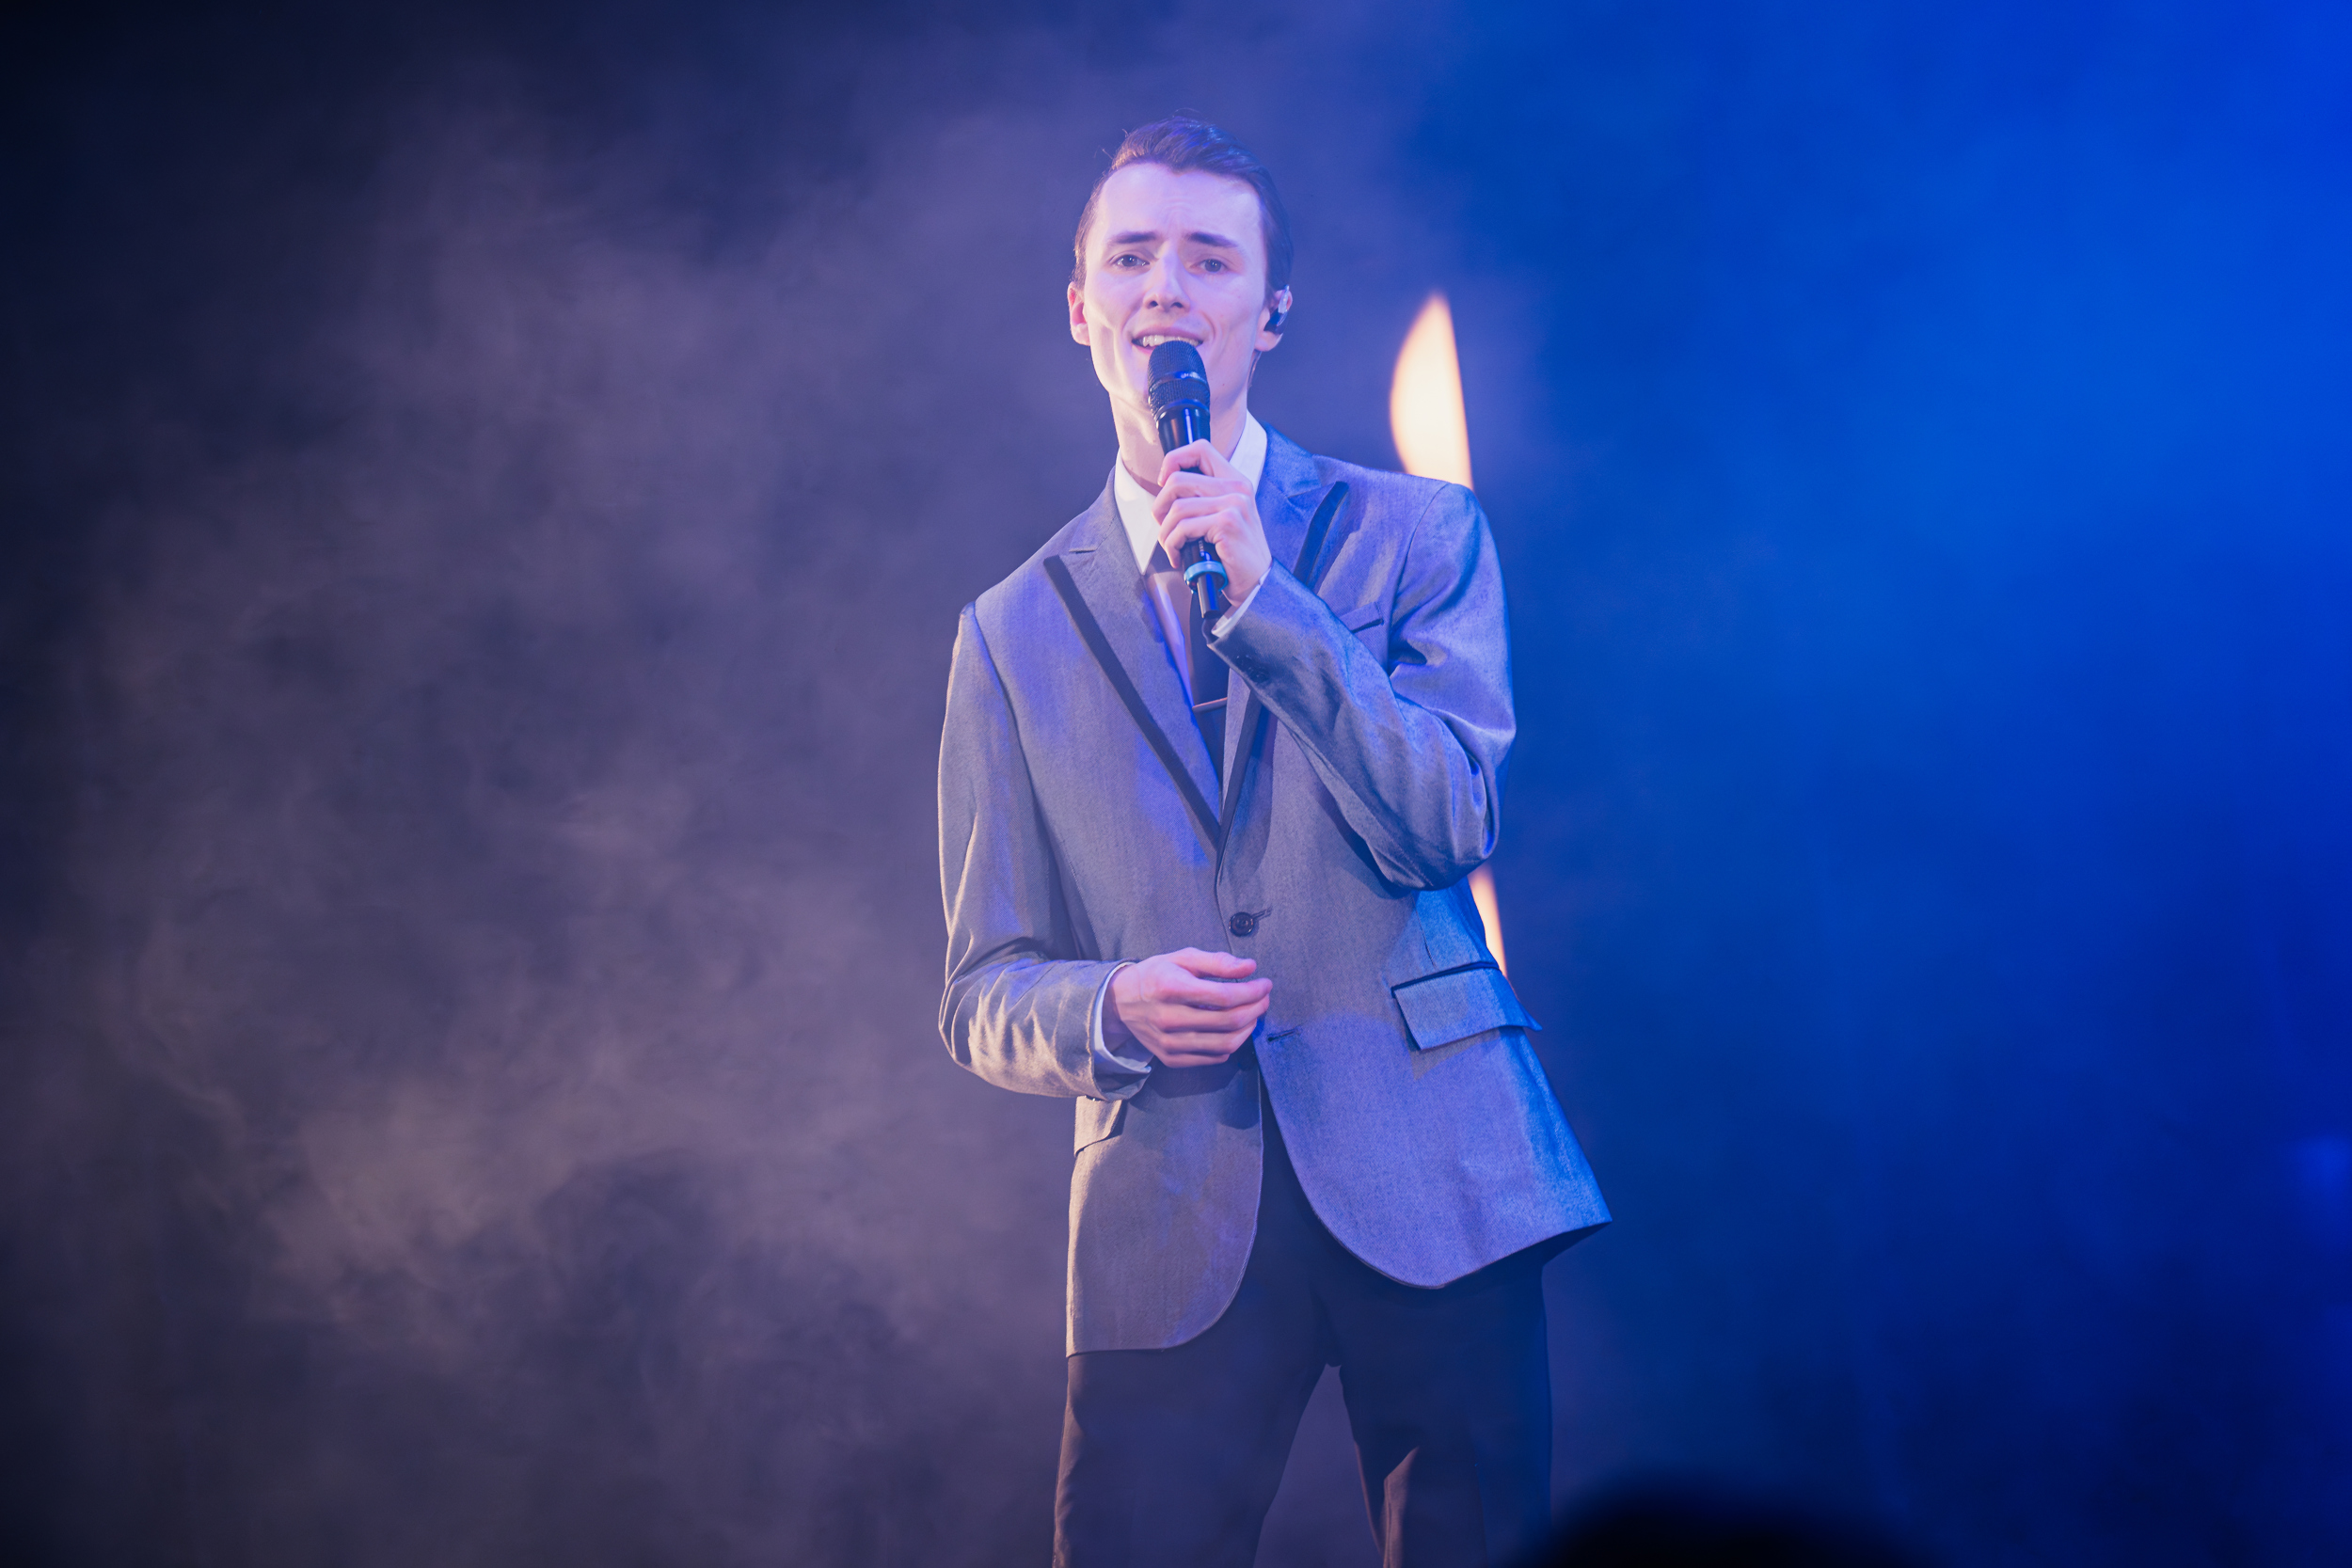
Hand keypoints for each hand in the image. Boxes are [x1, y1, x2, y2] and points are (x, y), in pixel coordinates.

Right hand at [1106, 948, 1271, 1067]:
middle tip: (1264, 999)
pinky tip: (1234, 1030)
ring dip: (1248, 1029)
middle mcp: (1170, 1019)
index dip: (1252, 991)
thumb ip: (1217, 962)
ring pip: (1225, 1044)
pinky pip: (1213, 1058)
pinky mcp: (1171, 1059)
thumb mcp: (1182, 958)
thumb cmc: (1155, 975)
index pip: (1224, 996)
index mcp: (1172, 989)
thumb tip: (1250, 967)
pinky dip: (1231, 1045)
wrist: (1120, 1003)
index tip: (1265, 984)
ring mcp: (1170, 1043)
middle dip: (1256, 1009)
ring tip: (1253, 1015)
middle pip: (1228, 1021)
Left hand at [1152, 441, 1272, 605]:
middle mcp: (1237, 489)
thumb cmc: (1236, 554)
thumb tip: (1166, 491)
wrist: (1258, 583)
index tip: (1164, 483)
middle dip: (1159, 506)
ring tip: (1172, 546)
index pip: (1201, 449)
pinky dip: (1173, 544)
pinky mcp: (1227, 524)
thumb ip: (1204, 499)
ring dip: (1165, 532)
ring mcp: (1233, 505)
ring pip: (1177, 508)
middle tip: (1163, 526)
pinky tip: (1179, 556)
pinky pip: (1183, 528)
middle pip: (1178, 480)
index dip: (1174, 460)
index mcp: (1236, 481)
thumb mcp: (1224, 517)